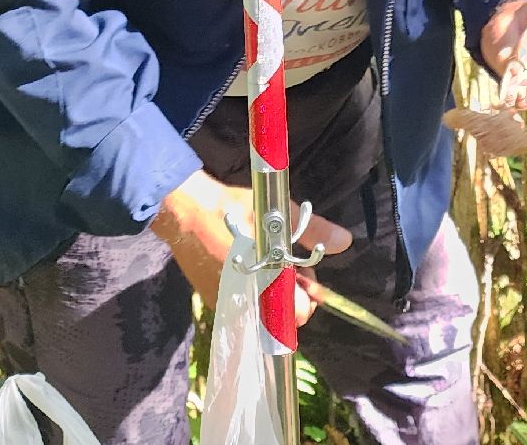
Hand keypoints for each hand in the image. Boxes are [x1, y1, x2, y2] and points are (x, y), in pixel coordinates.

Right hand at [148, 171, 353, 321]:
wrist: (182, 211)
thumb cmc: (233, 210)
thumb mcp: (278, 213)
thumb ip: (313, 231)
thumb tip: (344, 242)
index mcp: (265, 282)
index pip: (299, 313)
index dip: (308, 294)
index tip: (305, 274)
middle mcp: (247, 302)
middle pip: (285, 317)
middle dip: (293, 295)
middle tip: (289, 265)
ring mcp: (229, 305)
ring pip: (265, 313)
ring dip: (274, 295)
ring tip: (270, 265)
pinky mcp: (215, 300)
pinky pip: (246, 307)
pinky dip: (254, 294)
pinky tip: (252, 270)